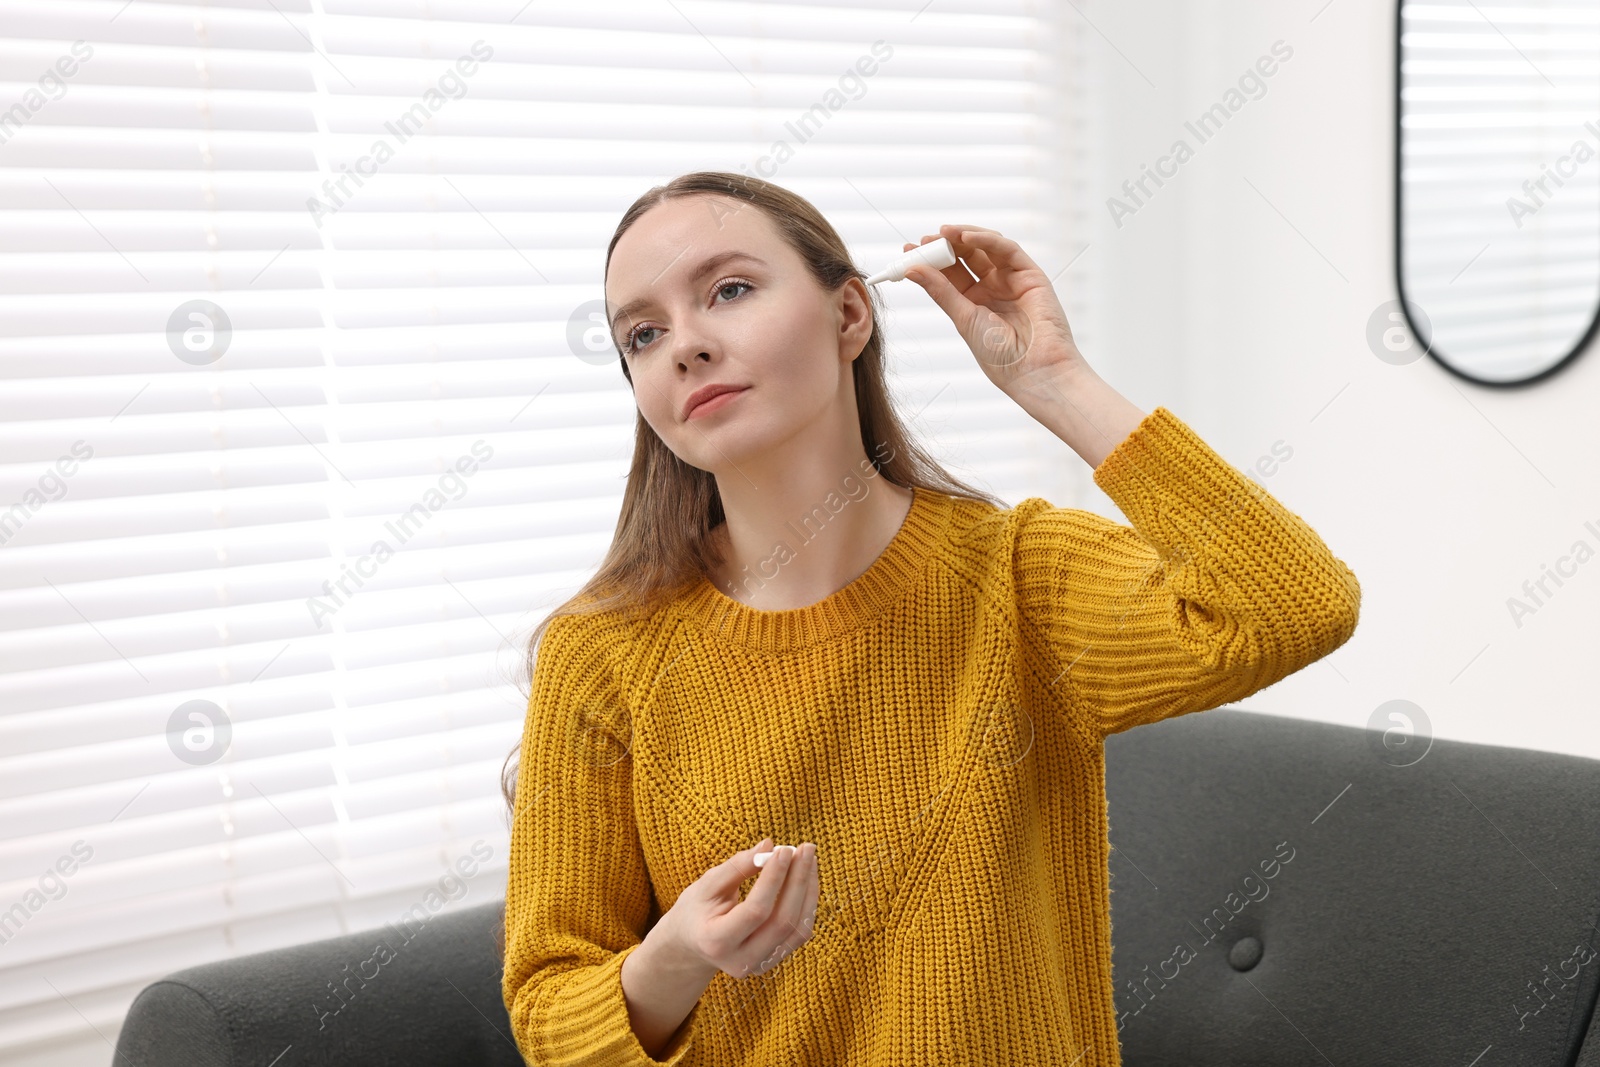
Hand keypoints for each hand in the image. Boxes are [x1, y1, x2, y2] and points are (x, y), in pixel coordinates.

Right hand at [655, 837, 819, 979]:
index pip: (755, 911)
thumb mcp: (706, 885)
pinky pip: (799, 933)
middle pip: (782, 922)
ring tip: (809, 859)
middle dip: (798, 881)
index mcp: (716, 941)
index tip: (784, 850)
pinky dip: (807, 904)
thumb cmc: (696, 910)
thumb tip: (768, 845)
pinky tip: (806, 879)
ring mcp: (759, 965)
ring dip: (808, 891)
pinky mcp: (772, 962)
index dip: (773, 879)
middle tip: (805, 848)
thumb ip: (737, 866)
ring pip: (797, 929)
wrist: (691, 945)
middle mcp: (741, 960)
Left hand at [900, 224, 1090, 398]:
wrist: (1033, 370)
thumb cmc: (1000, 355)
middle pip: (966, 257)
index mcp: (974, 303)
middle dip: (944, 245)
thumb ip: (940, 291)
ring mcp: (1011, 280)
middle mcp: (992, 288)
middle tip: (924, 239)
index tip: (908, 250)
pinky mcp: (1030, 274)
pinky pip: (1007, 249)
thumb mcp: (963, 319)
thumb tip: (912, 270)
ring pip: (985, 248)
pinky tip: (966, 237)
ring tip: (942, 233)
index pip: (949, 274)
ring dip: (963, 237)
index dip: (930, 260)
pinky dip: (986, 240)